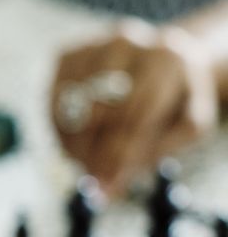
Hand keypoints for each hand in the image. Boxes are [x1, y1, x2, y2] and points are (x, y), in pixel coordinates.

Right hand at [51, 19, 217, 195]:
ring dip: (71, 143)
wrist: (166, 58)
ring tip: (84, 161)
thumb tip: (105, 192)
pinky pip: (51, 99)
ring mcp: (93, 46)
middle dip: (92, 152)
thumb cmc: (176, 99)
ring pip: (68, 105)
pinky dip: (58, 127)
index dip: (117, 156)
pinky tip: (76, 140)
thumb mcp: (186, 126)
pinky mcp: (67, 54)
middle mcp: (127, 44)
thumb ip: (148, 157)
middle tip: (93, 178)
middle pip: (98, 110)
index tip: (107, 186)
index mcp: (165, 59)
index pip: (135, 115)